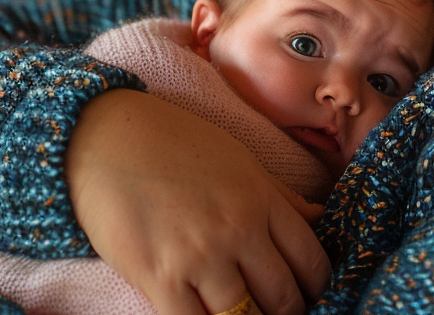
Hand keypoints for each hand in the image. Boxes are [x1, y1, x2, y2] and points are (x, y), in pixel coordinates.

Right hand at [66, 90, 329, 314]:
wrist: (113, 137)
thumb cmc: (179, 144)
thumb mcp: (240, 161)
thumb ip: (280, 196)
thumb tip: (320, 217)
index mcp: (263, 198)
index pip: (310, 258)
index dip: (317, 286)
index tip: (313, 296)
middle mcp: (239, 228)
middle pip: (281, 295)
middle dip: (288, 312)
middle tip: (283, 314)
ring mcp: (200, 254)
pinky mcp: (159, 277)